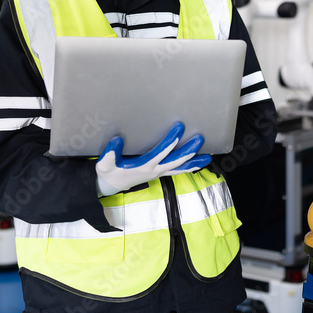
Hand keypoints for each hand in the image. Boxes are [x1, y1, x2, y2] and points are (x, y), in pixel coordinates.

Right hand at [95, 122, 210, 196]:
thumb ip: (110, 153)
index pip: (161, 151)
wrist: (108, 186)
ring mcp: (157, 173)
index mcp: (143, 166)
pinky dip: (188, 168)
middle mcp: (154, 170)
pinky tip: (198, 164)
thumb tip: (118, 140)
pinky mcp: (158, 173)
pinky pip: (176, 171)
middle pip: (175, 160)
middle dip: (188, 150)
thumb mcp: (104, 163)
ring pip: (179, 167)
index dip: (171, 140)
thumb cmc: (107, 172)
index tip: (180, 127)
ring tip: (208, 157)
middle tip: (200, 138)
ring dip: (193, 161)